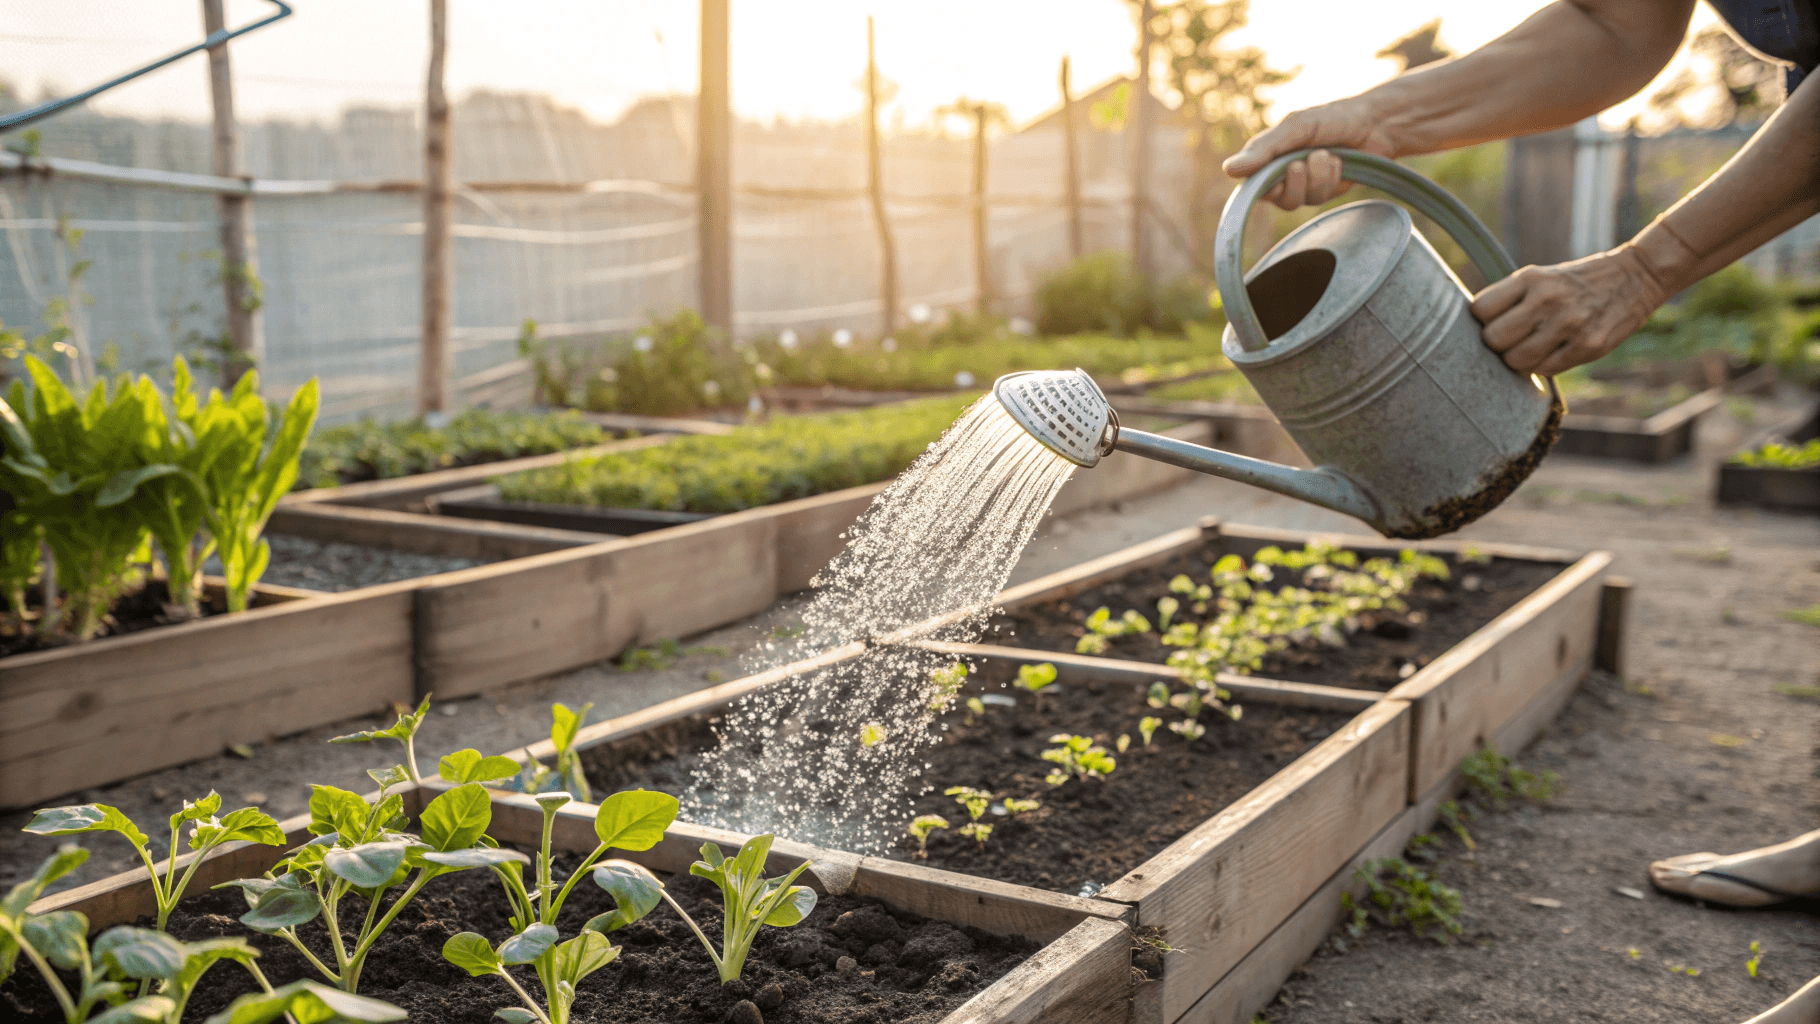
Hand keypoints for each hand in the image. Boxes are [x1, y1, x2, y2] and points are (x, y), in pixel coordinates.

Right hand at [1221, 100, 1397, 209]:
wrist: (1375, 124)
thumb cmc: (1332, 118)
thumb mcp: (1295, 127)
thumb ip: (1265, 149)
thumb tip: (1227, 170)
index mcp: (1269, 155)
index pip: (1252, 183)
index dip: (1264, 185)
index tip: (1278, 174)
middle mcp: (1283, 173)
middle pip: (1276, 198)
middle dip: (1294, 181)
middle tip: (1302, 163)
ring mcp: (1304, 185)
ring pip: (1299, 200)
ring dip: (1316, 177)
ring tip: (1327, 155)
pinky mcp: (1324, 192)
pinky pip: (1319, 198)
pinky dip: (1330, 178)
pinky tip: (1339, 163)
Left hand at [1471, 247, 1668, 375]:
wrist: (1635, 277)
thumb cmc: (1574, 283)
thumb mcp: (1540, 277)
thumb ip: (1509, 300)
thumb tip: (1470, 332)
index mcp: (1531, 278)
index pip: (1480, 310)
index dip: (1481, 322)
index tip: (1494, 322)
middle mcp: (1548, 299)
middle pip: (1494, 340)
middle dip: (1497, 345)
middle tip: (1510, 341)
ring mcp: (1570, 323)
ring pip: (1516, 361)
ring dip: (1517, 360)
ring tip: (1529, 348)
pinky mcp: (1589, 345)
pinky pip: (1545, 370)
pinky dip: (1542, 367)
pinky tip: (1552, 353)